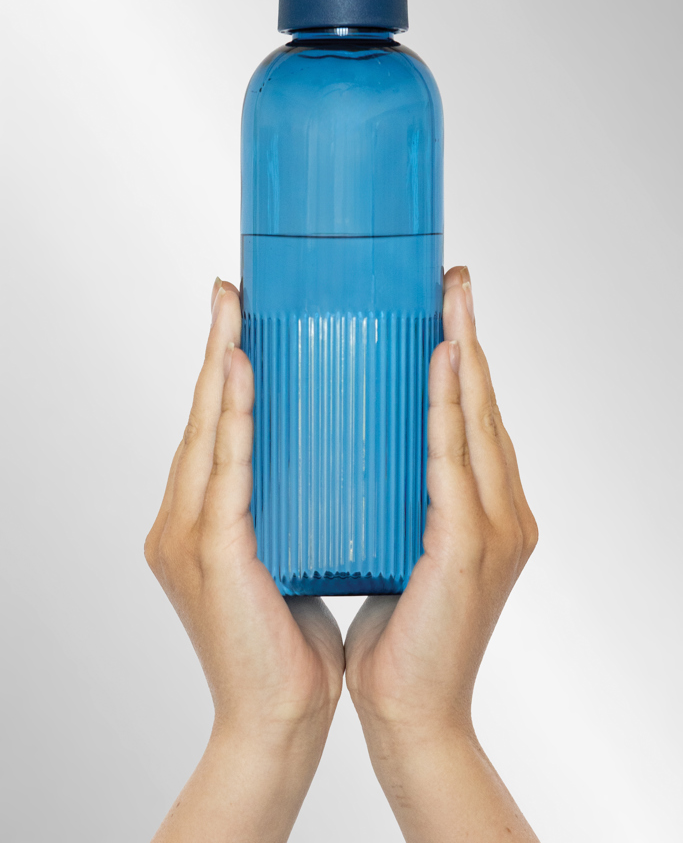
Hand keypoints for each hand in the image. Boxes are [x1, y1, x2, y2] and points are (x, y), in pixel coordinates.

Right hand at [145, 279, 343, 842]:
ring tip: (233, 306)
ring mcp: (189, 532)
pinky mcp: (210, 551)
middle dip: (219, 344)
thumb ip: (298, 505)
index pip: (219, 424)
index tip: (244, 310)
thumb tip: (343, 457)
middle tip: (232, 286)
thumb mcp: (293, 550)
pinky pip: (225, 468)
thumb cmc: (292, 639)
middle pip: (203, 413)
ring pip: (206, 428)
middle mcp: (185, 514)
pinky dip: (234, 414)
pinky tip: (241, 368)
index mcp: (205, 514)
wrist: (281, 715)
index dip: (228, 364)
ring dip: (222, 361)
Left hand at [345, 266, 538, 841]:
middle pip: (484, 403)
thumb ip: (393, 498)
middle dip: (468, 333)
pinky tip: (445, 358)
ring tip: (451, 295)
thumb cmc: (397, 633)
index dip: (462, 355)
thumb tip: (349, 449)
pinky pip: (457, 458)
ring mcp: (498, 524)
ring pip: (479, 418)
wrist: (408, 712)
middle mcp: (504, 506)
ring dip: (464, 350)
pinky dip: (451, 405)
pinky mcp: (474, 545)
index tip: (442, 302)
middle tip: (453, 276)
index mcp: (486, 506)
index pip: (472, 416)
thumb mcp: (397, 545)